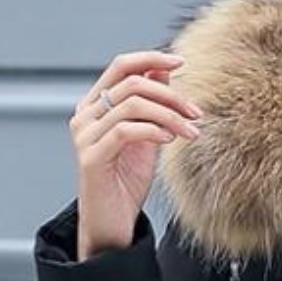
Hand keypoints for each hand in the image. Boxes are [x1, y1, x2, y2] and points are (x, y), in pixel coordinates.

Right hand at [69, 49, 203, 259]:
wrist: (112, 222)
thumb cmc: (127, 181)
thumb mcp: (146, 136)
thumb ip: (152, 104)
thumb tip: (164, 69)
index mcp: (95, 105)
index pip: (121, 66)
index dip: (151, 58)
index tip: (181, 61)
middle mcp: (85, 115)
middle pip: (131, 82)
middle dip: (171, 94)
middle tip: (196, 113)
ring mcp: (85, 135)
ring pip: (132, 105)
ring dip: (170, 115)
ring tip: (191, 132)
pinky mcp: (90, 157)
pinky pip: (126, 130)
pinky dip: (154, 130)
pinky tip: (170, 140)